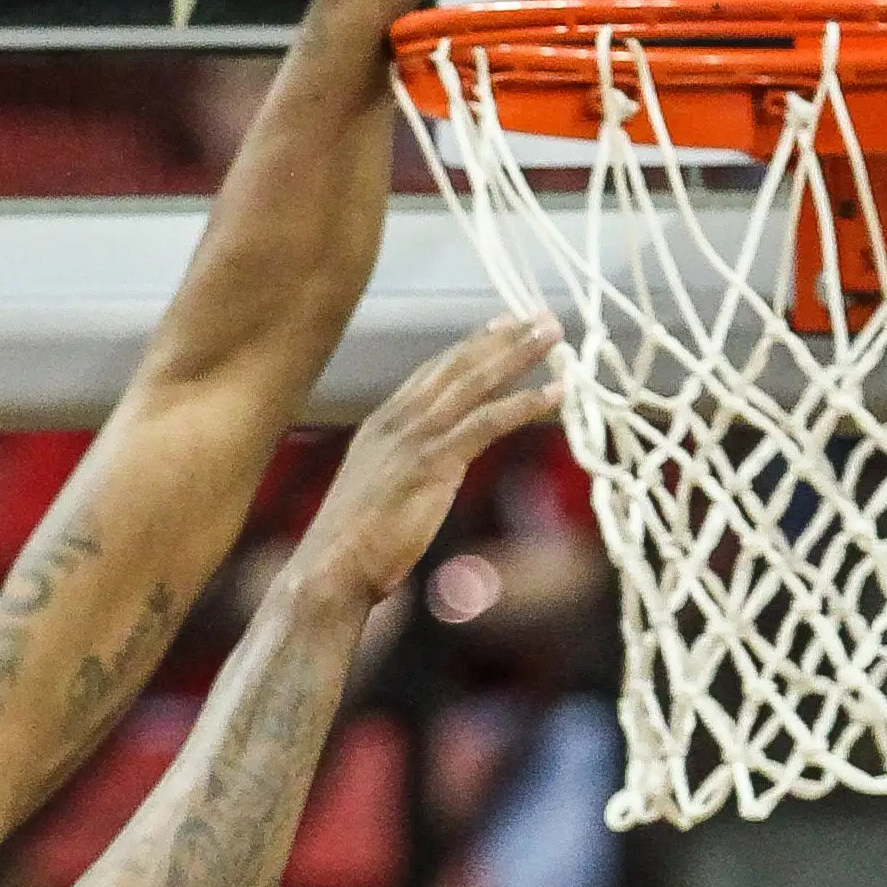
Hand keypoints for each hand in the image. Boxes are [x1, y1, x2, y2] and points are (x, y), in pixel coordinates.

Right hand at [291, 313, 563, 609]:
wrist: (331, 569)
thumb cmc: (352, 544)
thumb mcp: (377, 491)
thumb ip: (403, 469)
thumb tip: (426, 473)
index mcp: (382, 424)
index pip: (433, 371)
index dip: (470, 345)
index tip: (501, 324)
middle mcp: (397, 421)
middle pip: (457, 366)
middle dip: (501, 337)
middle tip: (540, 317)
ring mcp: (413, 439)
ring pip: (474, 383)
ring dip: (517, 354)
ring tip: (553, 334)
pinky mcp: (432, 463)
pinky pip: (487, 422)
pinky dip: (523, 404)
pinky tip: (555, 392)